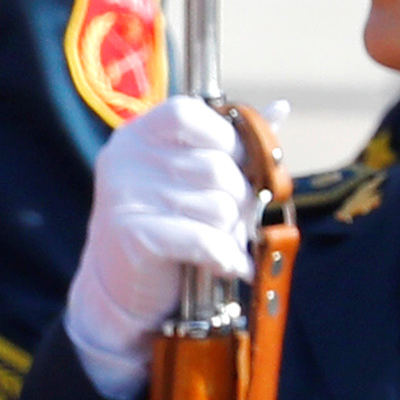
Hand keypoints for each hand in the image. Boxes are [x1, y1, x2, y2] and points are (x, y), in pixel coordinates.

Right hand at [66, 95, 259, 399]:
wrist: (118, 291)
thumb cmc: (164, 227)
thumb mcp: (188, 178)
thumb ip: (230, 144)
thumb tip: (281, 109)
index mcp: (138, 135)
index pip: (192, 115)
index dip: (227, 141)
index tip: (234, 169)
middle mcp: (124, 158)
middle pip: (218, 168)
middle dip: (238, 202)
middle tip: (228, 224)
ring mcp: (124, 195)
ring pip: (219, 206)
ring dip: (231, 234)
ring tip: (216, 245)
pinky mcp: (132, 234)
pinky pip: (205, 239)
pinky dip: (225, 257)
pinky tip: (225, 265)